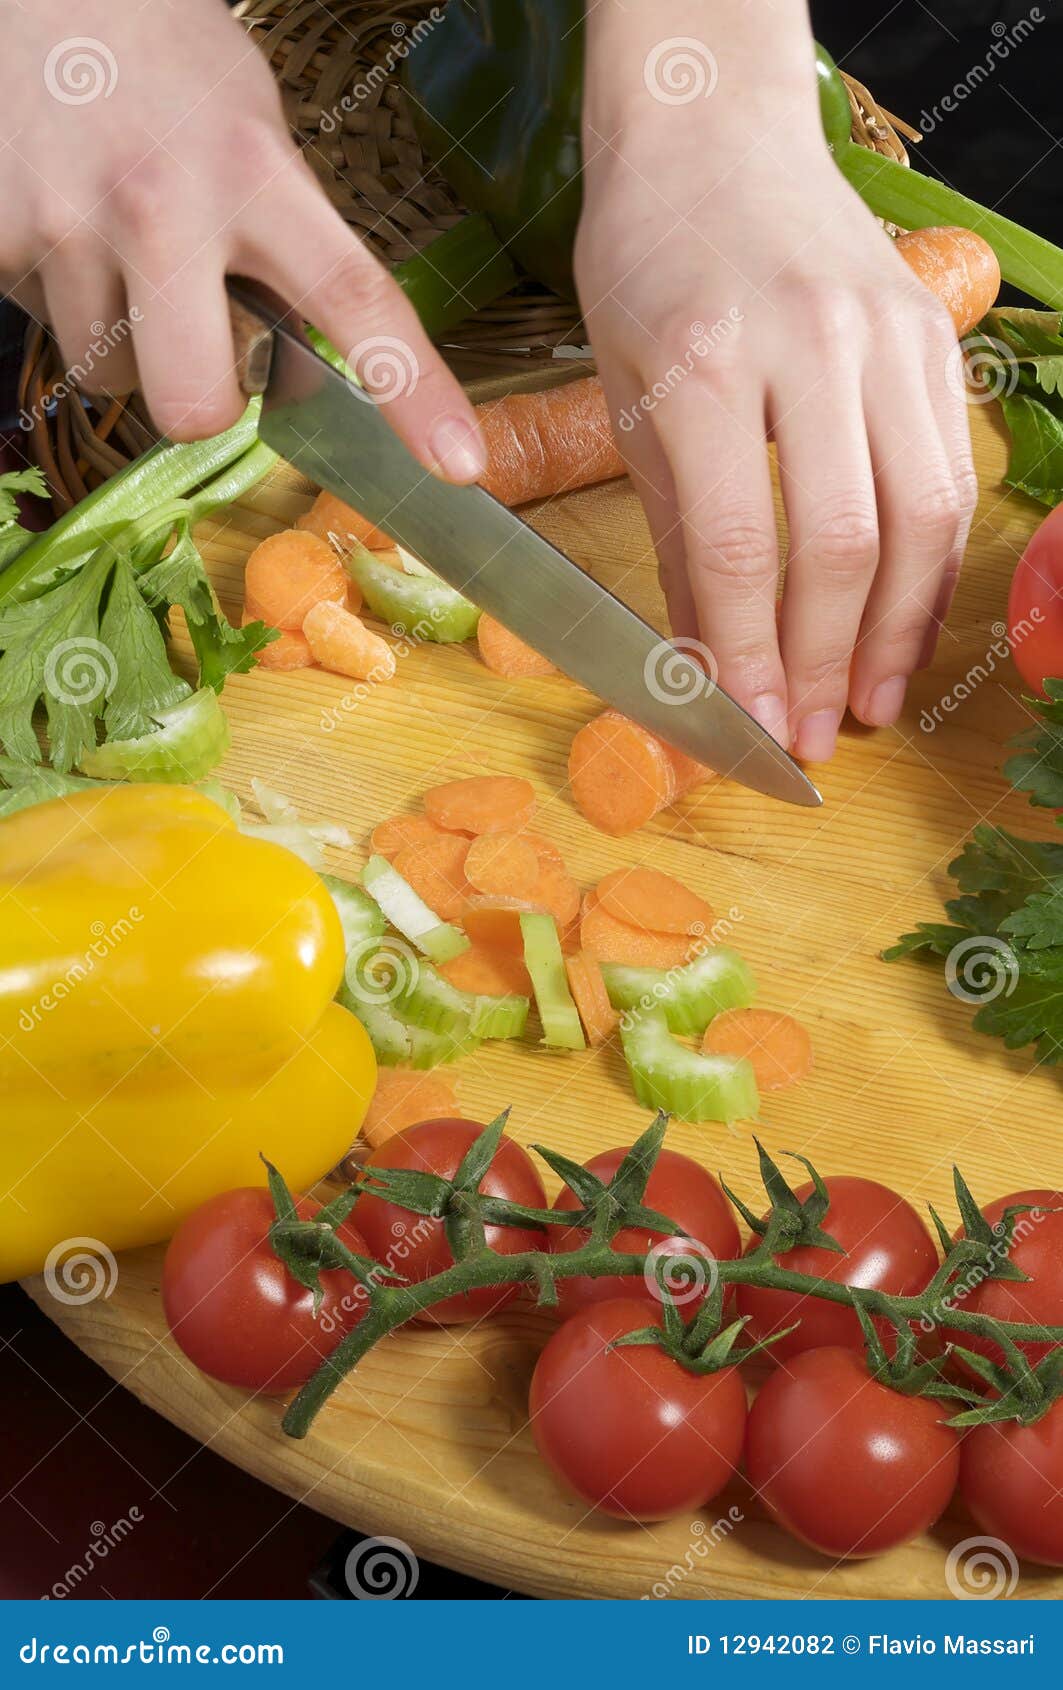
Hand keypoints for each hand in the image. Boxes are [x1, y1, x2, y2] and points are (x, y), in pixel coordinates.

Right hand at [0, 0, 483, 479]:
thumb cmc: (167, 67)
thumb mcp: (255, 131)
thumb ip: (286, 240)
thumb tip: (308, 358)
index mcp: (256, 172)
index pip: (356, 298)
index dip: (412, 393)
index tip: (457, 463)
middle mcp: (164, 202)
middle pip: (195, 404)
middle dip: (202, 402)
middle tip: (197, 345)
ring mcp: (69, 223)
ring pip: (110, 376)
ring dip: (123, 339)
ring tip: (116, 245)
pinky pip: (42, 329)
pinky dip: (56, 298)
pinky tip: (64, 228)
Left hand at [577, 13, 975, 759]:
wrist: (713, 140)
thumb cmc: (646, 269)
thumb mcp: (624, 400)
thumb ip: (671, 537)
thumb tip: (702, 664)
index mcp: (703, 363)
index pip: (736, 547)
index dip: (749, 657)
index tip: (750, 732)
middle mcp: (807, 346)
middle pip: (842, 544)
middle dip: (827, 663)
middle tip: (810, 737)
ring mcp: (886, 336)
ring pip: (920, 518)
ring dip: (898, 633)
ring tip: (869, 705)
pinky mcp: (933, 339)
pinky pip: (950, 474)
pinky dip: (931, 567)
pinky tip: (905, 626)